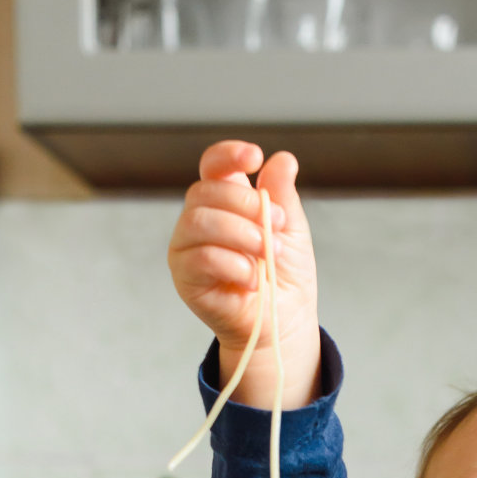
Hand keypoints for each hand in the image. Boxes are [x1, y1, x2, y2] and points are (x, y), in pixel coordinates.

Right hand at [168, 140, 321, 408]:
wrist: (284, 322)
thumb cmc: (284, 277)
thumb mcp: (291, 231)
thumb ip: (283, 196)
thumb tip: (283, 160)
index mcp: (224, 202)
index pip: (214, 167)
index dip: (228, 155)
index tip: (254, 157)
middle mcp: (200, 221)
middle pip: (205, 191)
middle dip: (246, 206)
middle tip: (277, 229)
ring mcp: (188, 249)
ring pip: (199, 221)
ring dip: (241, 235)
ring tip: (267, 255)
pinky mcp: (185, 278)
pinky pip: (200, 258)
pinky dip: (233, 265)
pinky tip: (252, 279)